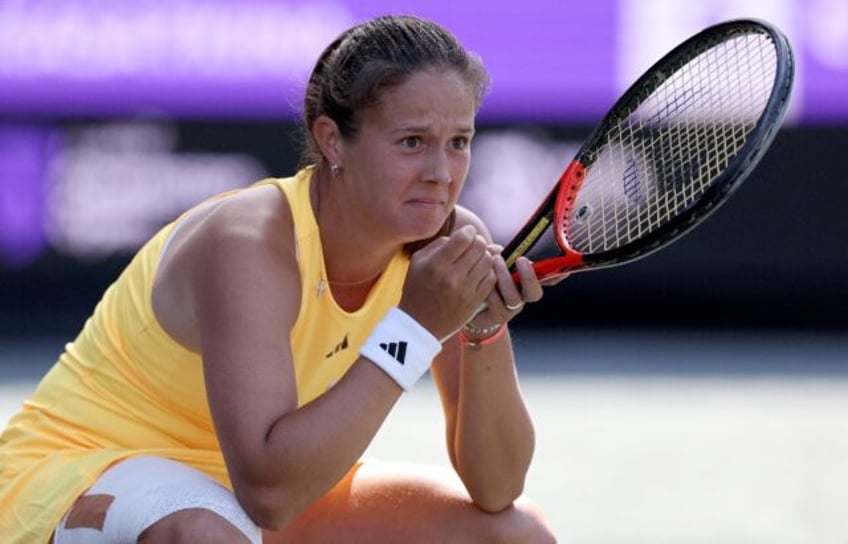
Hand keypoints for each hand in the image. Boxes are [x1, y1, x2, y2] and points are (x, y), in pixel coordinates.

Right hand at [399, 225, 496, 339]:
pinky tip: (478, 273)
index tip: (467, 234)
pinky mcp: (474, 301)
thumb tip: (462, 234)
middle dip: (478, 242)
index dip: (469, 231)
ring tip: (476, 260)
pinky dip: (488, 272)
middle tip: (473, 246)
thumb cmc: (417, 289)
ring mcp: (465, 290)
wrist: (419, 325)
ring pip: (489, 261)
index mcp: (435, 265)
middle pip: (479, 247)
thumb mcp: (417, 262)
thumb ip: (438, 244)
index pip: (464, 238)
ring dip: (485, 257)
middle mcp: (451, 277)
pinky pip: (491, 278)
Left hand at [465, 254, 569, 332]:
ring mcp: (511, 309)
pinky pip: (497, 305)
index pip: (549, 279)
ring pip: (514, 299)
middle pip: (535, 293)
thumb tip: (496, 249)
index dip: (558, 275)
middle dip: (530, 276)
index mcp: (526, 281)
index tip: (565, 267)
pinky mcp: (497, 317)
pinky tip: (481, 280)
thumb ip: (496, 253)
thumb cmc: (484, 279)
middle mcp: (522, 296)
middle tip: (521, 259)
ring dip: (505, 278)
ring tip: (496, 262)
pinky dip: (490, 291)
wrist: (468, 305)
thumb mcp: (491, 262)